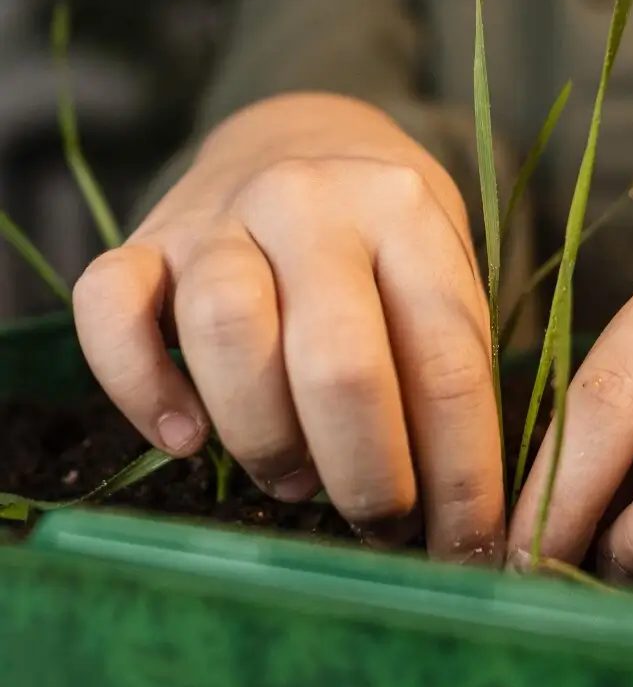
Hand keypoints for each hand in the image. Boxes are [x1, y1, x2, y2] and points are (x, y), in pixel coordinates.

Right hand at [72, 94, 503, 558]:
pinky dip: (139, 385)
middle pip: (338, 362)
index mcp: (406, 212)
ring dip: (266, 437)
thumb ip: (444, 372)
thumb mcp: (443, 274)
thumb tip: (451, 517)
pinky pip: (110, 311)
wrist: (296, 136)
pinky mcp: (143, 242)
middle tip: (380, 521)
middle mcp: (310, 204)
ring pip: (226, 333)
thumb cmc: (385, 240)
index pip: (448, 363)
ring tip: (295, 479)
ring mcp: (218, 217)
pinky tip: (186, 436)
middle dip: (368, 474)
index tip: (468, 550)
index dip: (462, 474)